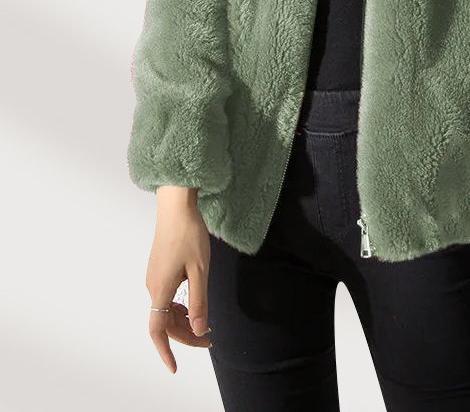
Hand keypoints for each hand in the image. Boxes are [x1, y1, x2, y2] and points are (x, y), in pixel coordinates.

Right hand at [145, 186, 212, 372]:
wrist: (176, 206)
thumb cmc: (189, 234)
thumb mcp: (200, 270)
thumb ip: (199, 301)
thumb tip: (198, 330)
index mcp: (161, 289)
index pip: (157, 330)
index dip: (165, 351)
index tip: (174, 368)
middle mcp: (152, 286)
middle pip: (165, 322)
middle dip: (186, 335)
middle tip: (210, 339)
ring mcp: (154, 277)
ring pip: (165, 309)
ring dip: (183, 321)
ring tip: (205, 324)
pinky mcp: (158, 269)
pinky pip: (166, 297)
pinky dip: (179, 307)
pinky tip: (193, 304)